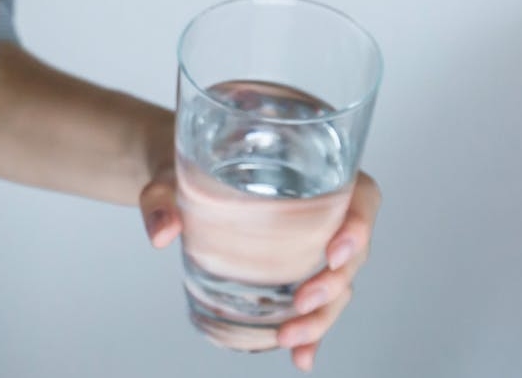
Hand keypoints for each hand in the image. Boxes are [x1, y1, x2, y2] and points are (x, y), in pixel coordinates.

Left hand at [140, 168, 380, 371]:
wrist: (173, 182)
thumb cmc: (183, 166)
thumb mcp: (168, 176)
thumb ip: (162, 199)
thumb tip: (162, 232)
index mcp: (311, 173)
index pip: (359, 196)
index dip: (359, 225)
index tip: (334, 252)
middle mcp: (321, 211)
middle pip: (351, 252)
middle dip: (333, 284)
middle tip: (302, 303)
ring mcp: (309, 245)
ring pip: (337, 285)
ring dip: (322, 317)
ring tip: (290, 339)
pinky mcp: (292, 271)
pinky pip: (314, 303)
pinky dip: (311, 332)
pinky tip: (301, 356)